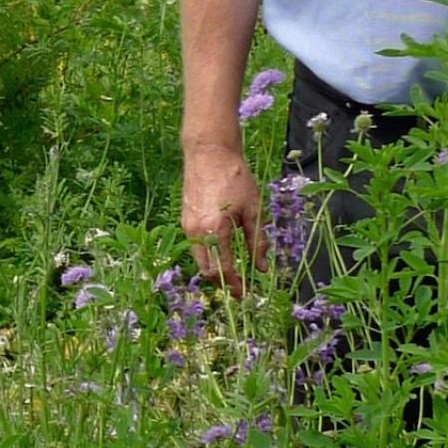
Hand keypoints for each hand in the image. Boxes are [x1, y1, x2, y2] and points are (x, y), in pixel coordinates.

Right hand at [181, 147, 265, 295]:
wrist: (209, 154)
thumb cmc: (236, 178)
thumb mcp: (254, 209)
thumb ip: (257, 241)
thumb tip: (261, 268)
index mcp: (216, 230)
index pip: (225, 269)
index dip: (236, 285)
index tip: (245, 294)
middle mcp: (197, 232)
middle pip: (207, 270)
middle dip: (222, 283)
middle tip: (238, 290)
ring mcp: (188, 226)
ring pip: (199, 259)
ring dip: (214, 270)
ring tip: (231, 274)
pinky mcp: (185, 220)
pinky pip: (195, 246)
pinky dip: (207, 255)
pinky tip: (221, 253)